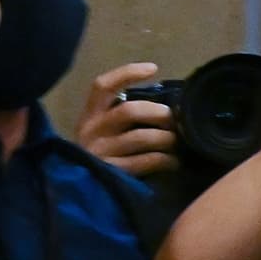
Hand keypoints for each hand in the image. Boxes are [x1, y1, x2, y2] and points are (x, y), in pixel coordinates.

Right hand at [73, 63, 177, 178]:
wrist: (84, 191)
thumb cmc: (106, 153)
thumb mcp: (107, 130)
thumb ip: (126, 115)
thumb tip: (169, 105)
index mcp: (90, 115)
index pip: (102, 86)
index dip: (127, 73)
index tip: (153, 68)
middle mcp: (91, 130)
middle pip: (129, 111)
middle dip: (159, 113)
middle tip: (175, 120)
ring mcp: (100, 152)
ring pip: (141, 137)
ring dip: (166, 138)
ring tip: (177, 142)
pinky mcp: (112, 172)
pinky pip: (147, 161)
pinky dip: (166, 160)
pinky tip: (174, 162)